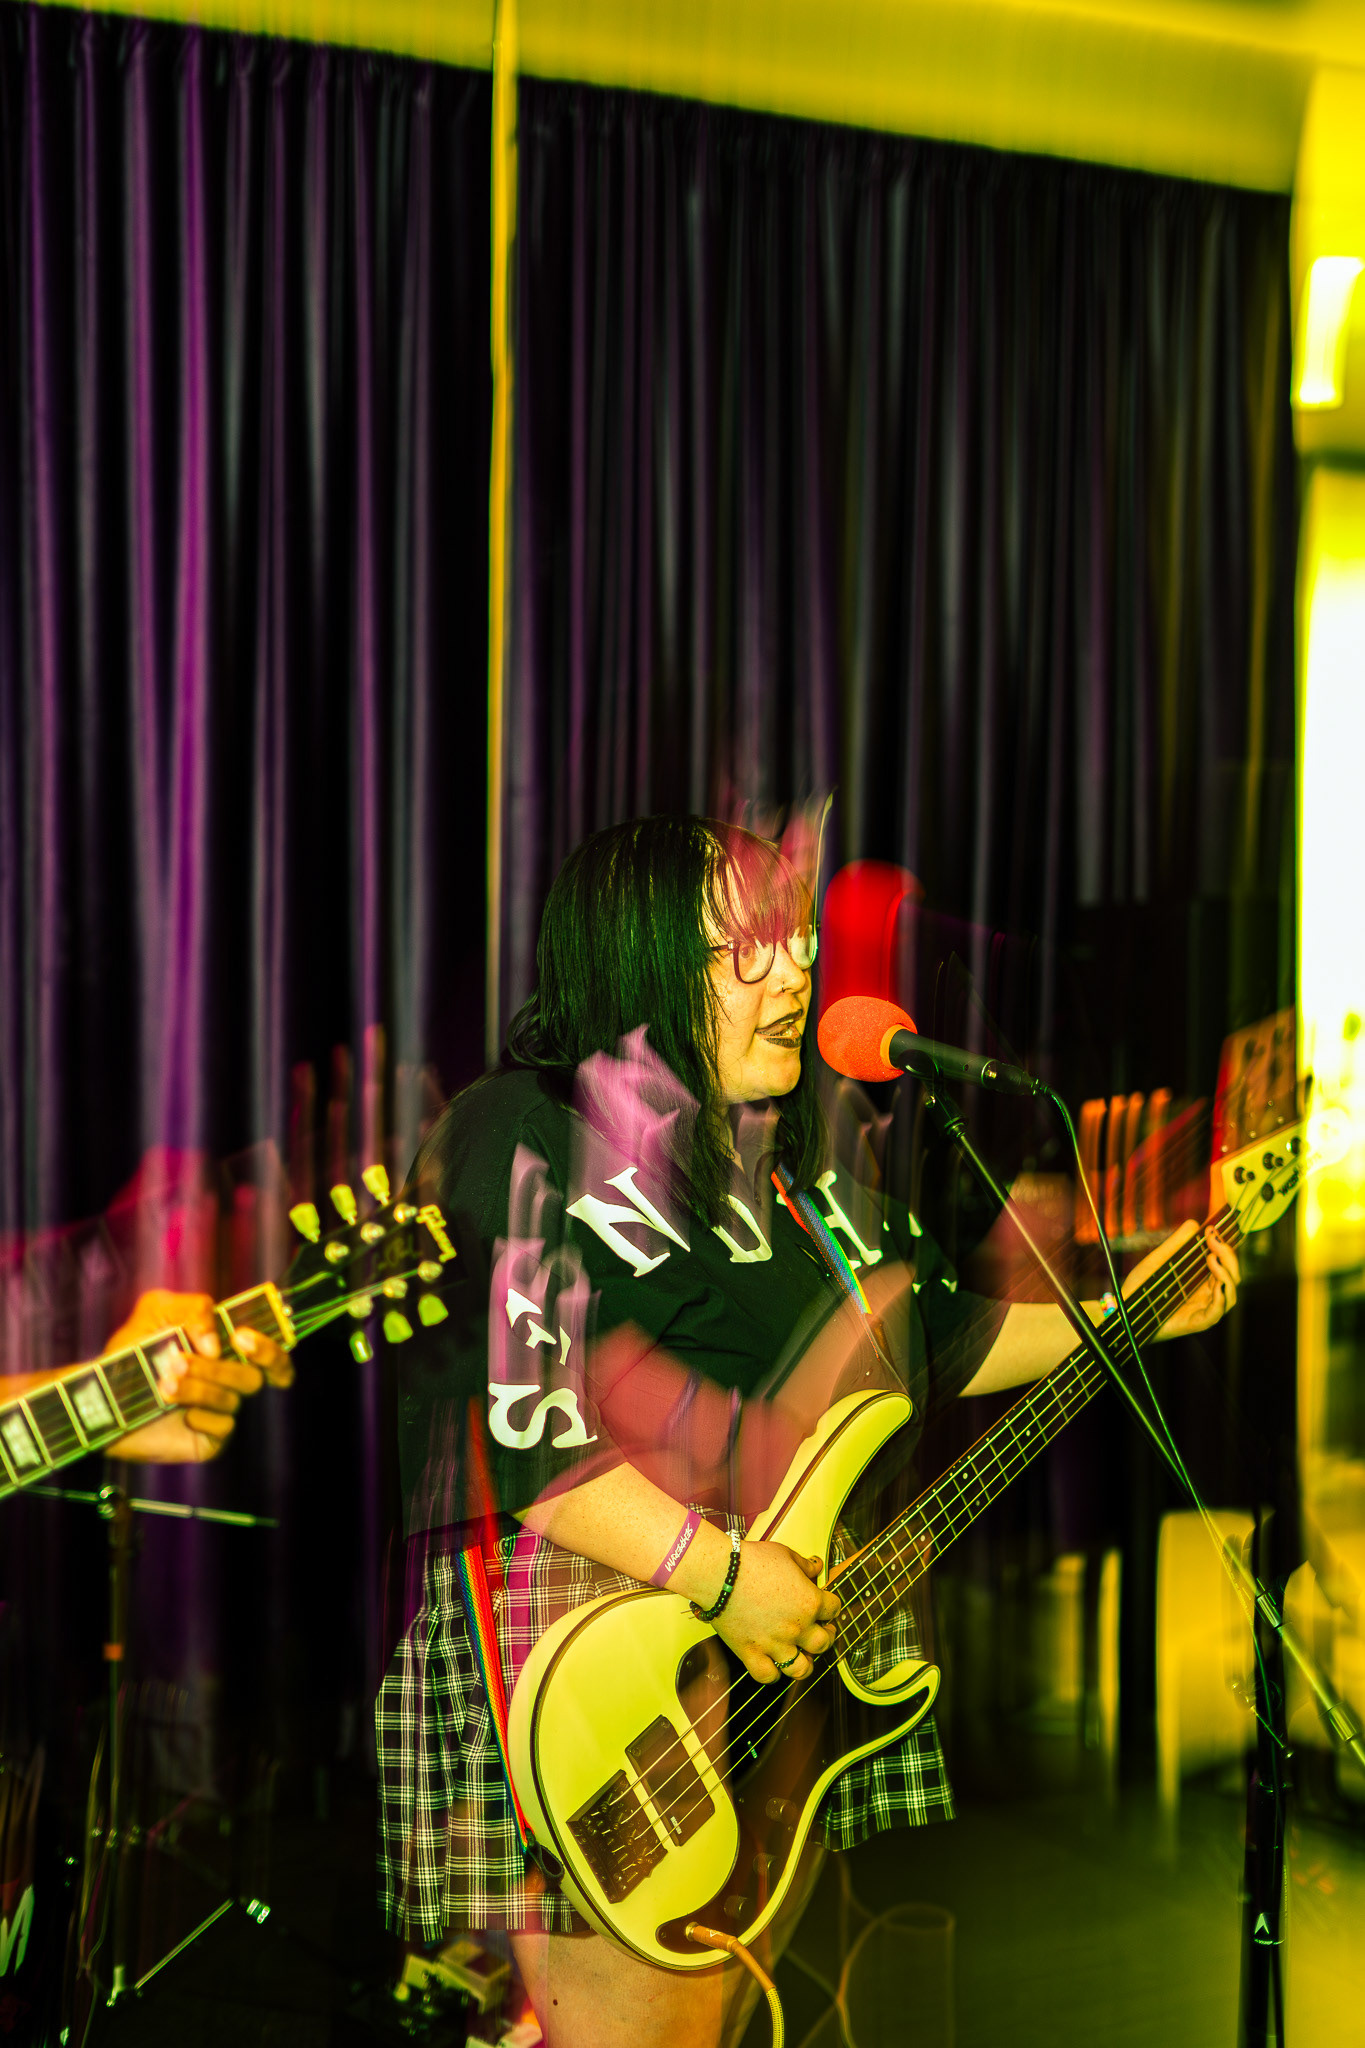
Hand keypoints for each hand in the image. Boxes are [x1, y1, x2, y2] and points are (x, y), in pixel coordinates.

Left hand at [103, 1289, 292, 1464]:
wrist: (99, 1396)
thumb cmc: (131, 1351)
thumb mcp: (158, 1311)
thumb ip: (194, 1309)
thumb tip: (217, 1344)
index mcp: (228, 1352)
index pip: (272, 1357)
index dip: (269, 1350)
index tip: (241, 1337)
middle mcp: (229, 1382)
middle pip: (256, 1377)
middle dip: (218, 1368)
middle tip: (180, 1360)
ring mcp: (221, 1412)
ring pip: (233, 1399)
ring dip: (197, 1387)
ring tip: (162, 1382)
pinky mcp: (209, 1440)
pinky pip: (223, 1427)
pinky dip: (200, 1415)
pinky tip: (178, 1414)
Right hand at [709, 1542, 840, 1684]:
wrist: (719, 1573)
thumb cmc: (752, 1560)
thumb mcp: (786, 1554)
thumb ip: (805, 1565)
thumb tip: (816, 1568)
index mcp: (810, 1602)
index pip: (834, 1609)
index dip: (831, 1605)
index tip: (826, 1604)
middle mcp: (797, 1628)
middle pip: (824, 1643)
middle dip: (826, 1636)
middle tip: (821, 1630)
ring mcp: (775, 1644)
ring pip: (801, 1669)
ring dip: (806, 1663)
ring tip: (803, 1654)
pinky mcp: (751, 1653)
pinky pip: (768, 1676)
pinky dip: (773, 1673)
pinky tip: (773, 1663)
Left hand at [1123, 1223, 1239, 1341]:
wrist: (1125, 1308)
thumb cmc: (1143, 1286)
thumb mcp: (1160, 1259)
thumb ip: (1178, 1243)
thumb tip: (1195, 1224)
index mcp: (1203, 1280)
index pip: (1226, 1264)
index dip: (1225, 1247)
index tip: (1212, 1230)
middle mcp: (1208, 1294)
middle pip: (1233, 1277)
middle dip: (1228, 1257)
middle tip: (1214, 1240)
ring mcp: (1204, 1309)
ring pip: (1230, 1295)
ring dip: (1226, 1276)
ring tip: (1212, 1259)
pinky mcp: (1197, 1323)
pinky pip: (1216, 1313)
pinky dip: (1220, 1300)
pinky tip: (1216, 1286)